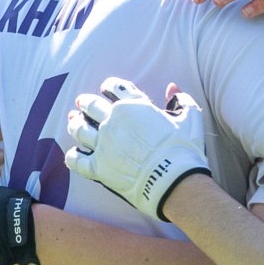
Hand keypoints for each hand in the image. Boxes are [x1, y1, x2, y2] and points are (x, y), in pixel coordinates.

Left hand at [65, 78, 211, 221]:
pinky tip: (74, 154)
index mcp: (134, 106)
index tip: (106, 88)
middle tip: (82, 103)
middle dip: (85, 102)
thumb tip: (173, 88)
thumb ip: (180, 100)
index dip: (108, 85)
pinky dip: (73, 156)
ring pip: (79, 129)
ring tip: (73, 122)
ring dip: (75, 124)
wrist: (173, 179)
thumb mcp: (190, 117)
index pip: (114, 86)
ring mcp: (103, 145)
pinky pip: (77, 160)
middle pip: (90, 105)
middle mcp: (113, 122)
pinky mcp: (99, 168)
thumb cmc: (184, 149)